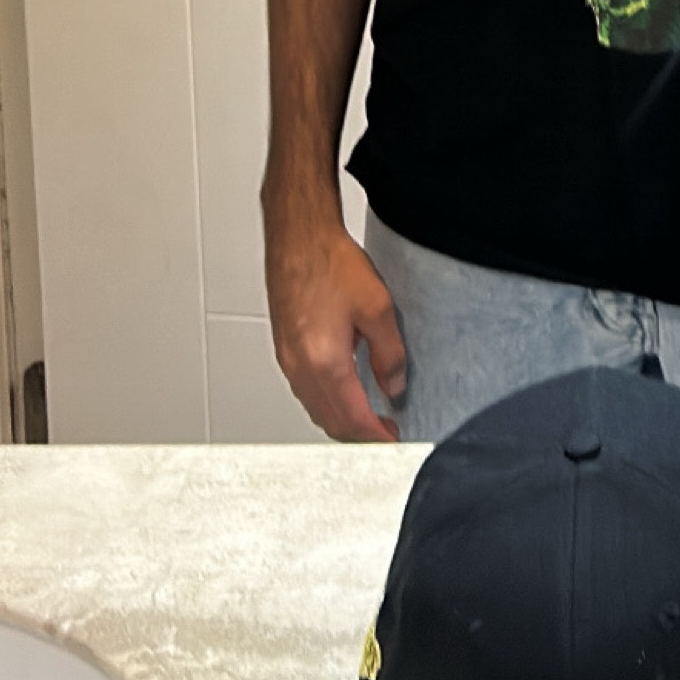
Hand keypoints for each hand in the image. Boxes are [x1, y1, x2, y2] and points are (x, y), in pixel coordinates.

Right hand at [265, 203, 405, 442]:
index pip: (354, 421)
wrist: (298, 238)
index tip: (394, 442)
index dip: (377, 438)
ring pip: (316, 410)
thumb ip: (390, 354)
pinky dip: (327, 403)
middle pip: (332, 424)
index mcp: (325, 363)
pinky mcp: (284, 350)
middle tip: (386, 432)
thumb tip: (394, 386)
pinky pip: (306, 392)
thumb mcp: (377, 307)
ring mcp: (288, 362)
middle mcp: (301, 369)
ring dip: (343, 420)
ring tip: (370, 416)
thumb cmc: (330, 263)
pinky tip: (344, 391)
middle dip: (361, 435)